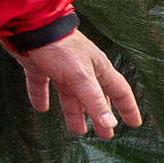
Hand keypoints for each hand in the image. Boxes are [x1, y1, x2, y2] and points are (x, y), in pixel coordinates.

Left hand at [10, 29, 142, 139]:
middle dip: (100, 116)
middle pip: (95, 97)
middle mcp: (83, 70)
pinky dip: (42, 96)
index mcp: (98, 70)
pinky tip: (41, 108)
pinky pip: (42, 85)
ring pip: (70, 95)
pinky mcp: (40, 66)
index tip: (134, 123)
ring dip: (74, 112)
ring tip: (77, 130)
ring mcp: (61, 68)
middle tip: (104, 135)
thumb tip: (110, 124)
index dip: (128, 108)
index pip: (120, 92)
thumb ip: (94, 101)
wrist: (29, 27)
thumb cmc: (60, 48)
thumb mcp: (81, 77)